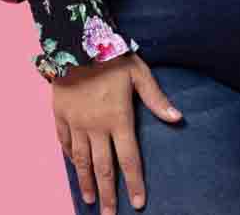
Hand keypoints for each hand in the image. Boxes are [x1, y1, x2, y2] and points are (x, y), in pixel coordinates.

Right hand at [52, 52, 183, 213]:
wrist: (75, 41)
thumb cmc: (112, 56)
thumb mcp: (139, 73)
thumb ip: (157, 99)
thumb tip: (178, 118)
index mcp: (118, 118)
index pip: (129, 159)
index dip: (134, 183)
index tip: (138, 203)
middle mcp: (96, 126)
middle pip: (103, 168)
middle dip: (109, 194)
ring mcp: (76, 122)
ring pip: (81, 161)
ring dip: (86, 182)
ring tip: (90, 200)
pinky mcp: (60, 115)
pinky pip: (64, 142)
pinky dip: (69, 156)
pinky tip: (73, 166)